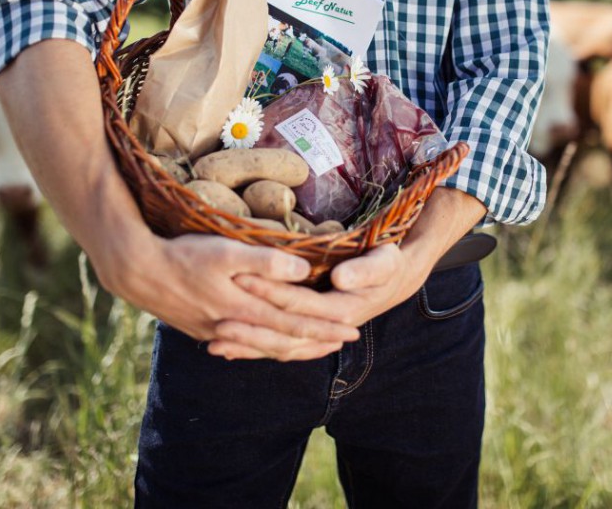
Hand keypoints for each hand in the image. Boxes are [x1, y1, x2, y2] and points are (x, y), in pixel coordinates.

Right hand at [104, 233, 359, 360]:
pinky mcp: (203, 329)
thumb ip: (267, 262)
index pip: (296, 322)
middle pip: (285, 341)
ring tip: (316, 346)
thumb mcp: (227, 250)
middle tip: (346, 340)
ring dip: (294, 347)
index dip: (326, 326)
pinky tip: (269, 345)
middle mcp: (235, 326)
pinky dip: (264, 347)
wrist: (137, 271)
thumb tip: (304, 271)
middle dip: (318, 341)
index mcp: (246, 308)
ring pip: (264, 346)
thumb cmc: (183, 254)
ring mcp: (217, 331)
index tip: (353, 327)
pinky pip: (244, 344)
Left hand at [218, 243, 432, 358]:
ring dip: (248, 347)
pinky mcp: (310, 331)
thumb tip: (339, 278)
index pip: (299, 303)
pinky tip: (232, 350)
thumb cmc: (388, 264)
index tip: (241, 280)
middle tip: (217, 327)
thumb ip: (364, 270)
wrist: (396, 280)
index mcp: (341, 309)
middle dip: (250, 331)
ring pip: (279, 346)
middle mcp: (327, 327)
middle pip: (283, 332)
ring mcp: (318, 333)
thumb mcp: (383, 261)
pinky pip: (281, 346)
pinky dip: (257, 348)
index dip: (270, 293)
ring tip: (214, 345)